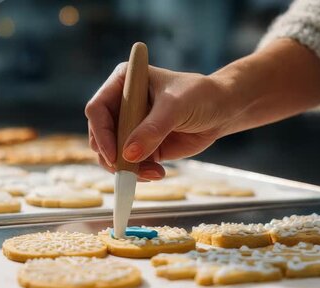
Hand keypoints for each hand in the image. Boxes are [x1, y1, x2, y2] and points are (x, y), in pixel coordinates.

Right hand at [86, 63, 230, 180]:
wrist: (222, 109)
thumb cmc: (200, 95)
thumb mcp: (176, 107)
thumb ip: (152, 129)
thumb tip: (129, 153)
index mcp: (123, 82)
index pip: (97, 109)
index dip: (101, 132)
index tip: (114, 154)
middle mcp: (121, 104)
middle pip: (100, 135)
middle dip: (112, 156)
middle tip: (129, 170)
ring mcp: (130, 127)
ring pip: (112, 154)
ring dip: (126, 168)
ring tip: (152, 172)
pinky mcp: (141, 146)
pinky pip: (129, 164)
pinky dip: (138, 173)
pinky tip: (157, 173)